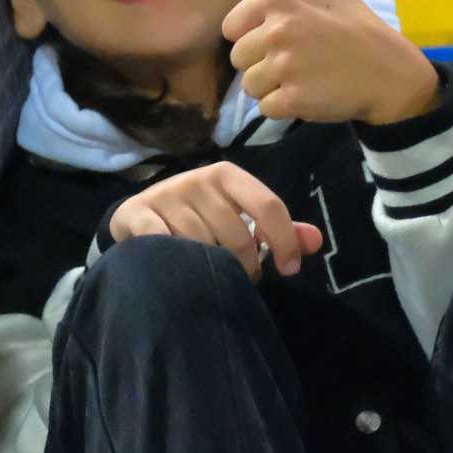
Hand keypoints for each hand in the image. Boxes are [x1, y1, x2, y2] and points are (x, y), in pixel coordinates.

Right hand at [111, 161, 324, 281]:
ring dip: (212, 270)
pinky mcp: (138, 213)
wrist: (137, 216)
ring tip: (211, 274)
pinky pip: (167, 245)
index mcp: (226, 175)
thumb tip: (316, 241)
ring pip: (204, 246)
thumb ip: (278, 229)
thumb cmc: (198, 218)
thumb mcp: (238, 216)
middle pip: (238, 235)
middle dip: (246, 265)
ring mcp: (166, 195)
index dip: (284, 241)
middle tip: (239, 276)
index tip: (288, 269)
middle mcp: (197, 180)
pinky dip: (178, 263)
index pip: (268, 206)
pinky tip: (180, 269)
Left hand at [221, 0, 439, 124]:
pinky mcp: (295, 98)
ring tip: (305, 76)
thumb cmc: (351, 21)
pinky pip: (267, 108)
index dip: (255, 35)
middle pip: (239, 59)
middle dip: (263, 63)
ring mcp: (286, 65)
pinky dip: (285, 108)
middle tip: (299, 59)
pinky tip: (310, 94)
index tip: (287, 35)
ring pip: (250, 85)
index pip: (232, 28)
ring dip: (273, 87)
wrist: (390, 70)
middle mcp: (279, 28)